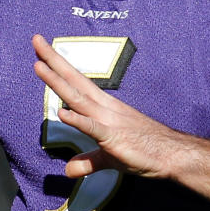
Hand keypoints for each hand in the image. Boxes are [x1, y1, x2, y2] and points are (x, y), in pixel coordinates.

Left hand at [32, 34, 191, 180]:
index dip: (59, 66)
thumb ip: (88, 161)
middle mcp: (104, 108)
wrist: (173, 154)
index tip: (42, 50)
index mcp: (103, 107)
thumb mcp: (110, 156)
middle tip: (36, 40)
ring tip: (39, 66)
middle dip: (53, 61)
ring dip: (57, 82)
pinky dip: (77, 120)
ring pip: (78, 98)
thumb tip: (69, 170)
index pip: (76, 82)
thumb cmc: (146, 150)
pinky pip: (93, 128)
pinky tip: (62, 113)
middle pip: (73, 81)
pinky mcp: (114, 138)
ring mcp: (108, 121)